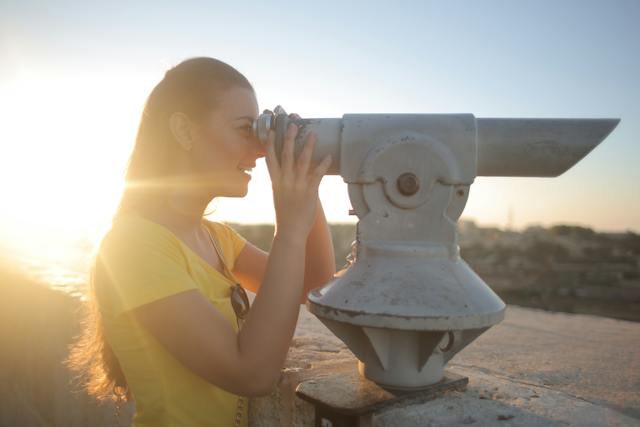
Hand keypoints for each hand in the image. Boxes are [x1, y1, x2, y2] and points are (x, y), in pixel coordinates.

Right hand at [264, 114, 331, 238]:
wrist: (290, 231)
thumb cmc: (285, 215)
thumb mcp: (279, 196)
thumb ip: (283, 183)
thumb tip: (287, 174)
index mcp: (276, 182)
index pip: (270, 159)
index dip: (271, 143)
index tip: (272, 130)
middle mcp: (285, 181)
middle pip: (286, 155)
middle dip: (289, 138)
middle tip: (292, 124)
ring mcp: (297, 186)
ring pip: (302, 161)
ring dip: (308, 146)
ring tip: (313, 134)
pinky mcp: (310, 192)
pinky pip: (317, 174)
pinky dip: (323, 164)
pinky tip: (328, 155)